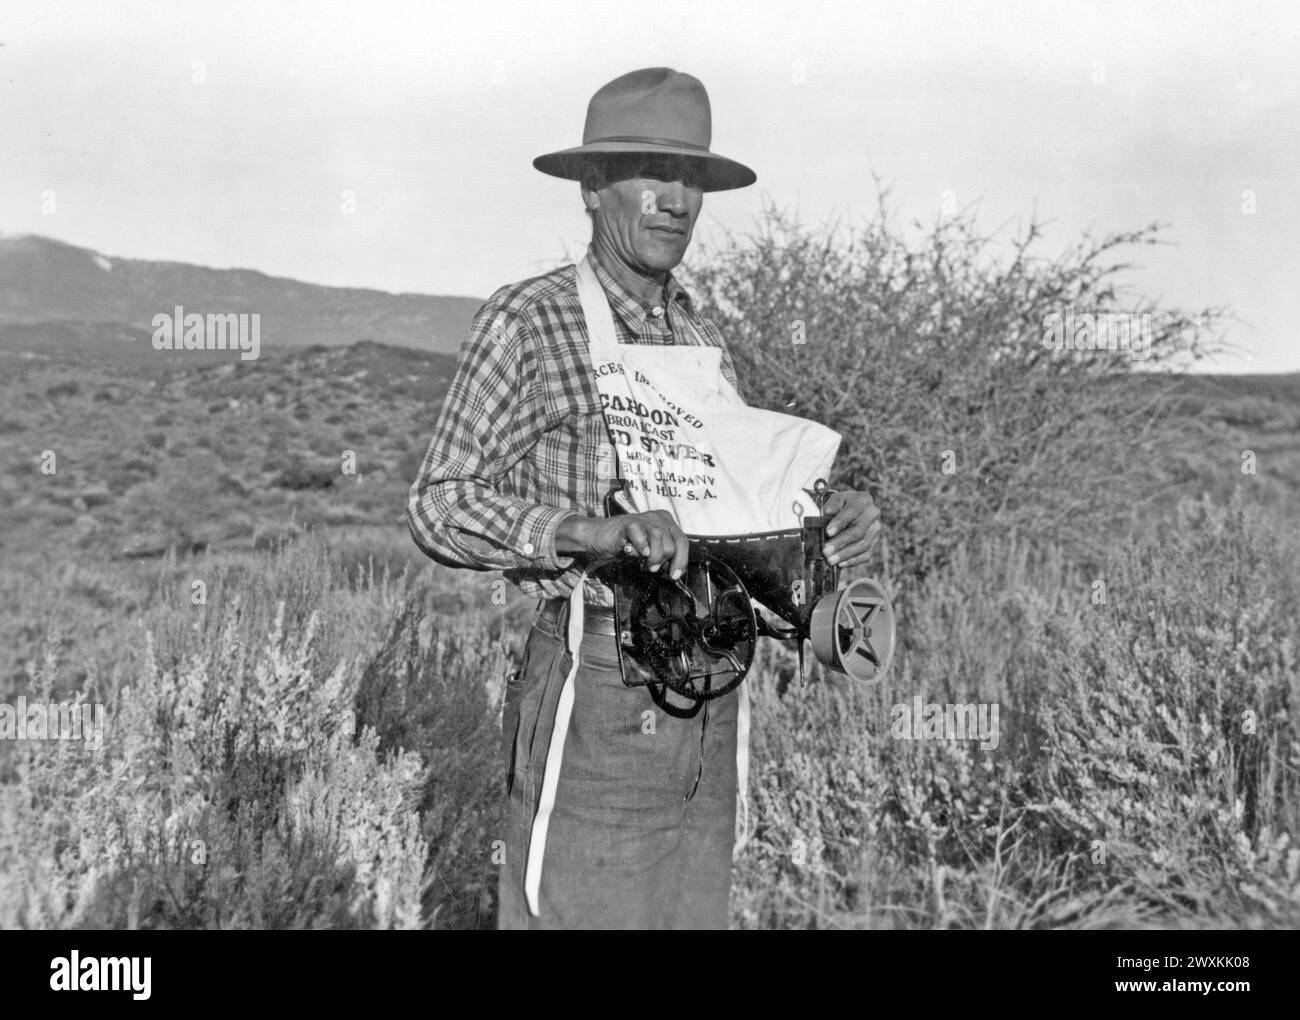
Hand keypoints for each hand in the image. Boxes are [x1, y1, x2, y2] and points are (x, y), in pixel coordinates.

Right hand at [562, 510, 689, 579]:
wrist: (599, 537)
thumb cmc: (625, 544)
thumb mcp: (650, 551)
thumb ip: (663, 556)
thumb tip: (675, 571)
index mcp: (666, 522)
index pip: (682, 541)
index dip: (681, 560)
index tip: (674, 575)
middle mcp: (657, 518)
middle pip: (672, 542)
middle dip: (664, 560)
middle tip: (651, 567)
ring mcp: (643, 518)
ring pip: (659, 537)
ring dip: (655, 556)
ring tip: (646, 563)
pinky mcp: (628, 523)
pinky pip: (640, 535)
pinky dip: (640, 547)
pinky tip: (635, 552)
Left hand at [820, 488, 881, 568]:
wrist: (850, 510)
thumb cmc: (840, 506)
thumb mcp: (834, 501)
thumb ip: (830, 507)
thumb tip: (826, 515)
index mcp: (862, 499)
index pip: (852, 511)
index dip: (840, 522)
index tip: (828, 532)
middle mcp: (873, 514)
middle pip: (858, 531)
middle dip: (841, 542)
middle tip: (826, 551)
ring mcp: (876, 529)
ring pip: (863, 545)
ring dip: (846, 554)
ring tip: (831, 560)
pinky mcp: (875, 542)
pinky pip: (867, 554)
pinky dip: (853, 560)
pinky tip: (841, 564)